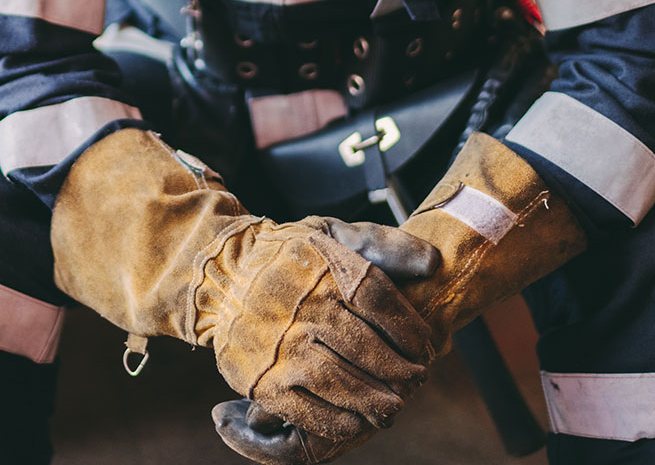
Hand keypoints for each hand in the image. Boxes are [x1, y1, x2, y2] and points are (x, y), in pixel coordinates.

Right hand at [211, 218, 440, 463]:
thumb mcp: (331, 232)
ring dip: (379, 401)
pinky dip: (344, 421)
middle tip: (416, 379)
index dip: (410, 328)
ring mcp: (284, 350)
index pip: (380, 301)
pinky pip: (313, 414)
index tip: (426, 345)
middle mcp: (305, 310)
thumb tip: (433, 263)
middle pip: (368, 349)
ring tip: (395, 404)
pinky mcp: (266, 383)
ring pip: (345, 386)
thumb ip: (382, 243)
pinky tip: (360, 417)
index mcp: (324, 270)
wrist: (221, 277)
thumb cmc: (289, 255)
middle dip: (403, 371)